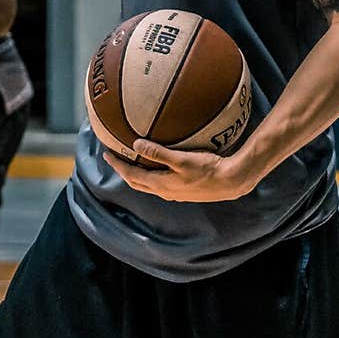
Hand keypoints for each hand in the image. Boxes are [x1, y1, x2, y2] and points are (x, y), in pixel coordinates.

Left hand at [104, 138, 255, 202]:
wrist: (231, 182)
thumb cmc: (208, 170)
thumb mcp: (181, 159)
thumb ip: (158, 152)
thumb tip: (136, 145)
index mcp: (160, 184)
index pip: (131, 176)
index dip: (118, 165)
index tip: (107, 154)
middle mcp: (165, 191)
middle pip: (137, 182)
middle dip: (124, 170)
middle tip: (115, 158)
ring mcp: (175, 192)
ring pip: (148, 184)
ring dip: (138, 174)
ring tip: (133, 161)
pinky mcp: (184, 191)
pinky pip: (160, 183)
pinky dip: (152, 174)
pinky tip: (158, 165)